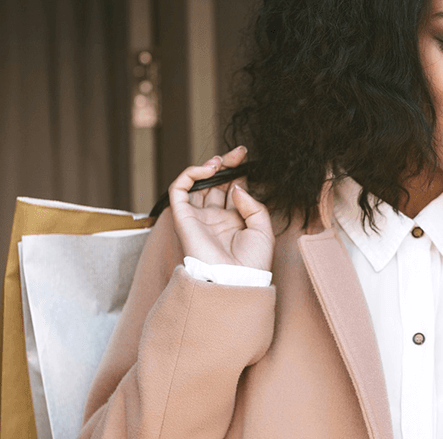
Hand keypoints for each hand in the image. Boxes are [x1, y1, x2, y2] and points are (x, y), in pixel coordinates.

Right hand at [168, 146, 273, 270]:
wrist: (236, 281)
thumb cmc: (252, 263)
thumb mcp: (264, 230)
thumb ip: (253, 205)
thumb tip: (237, 187)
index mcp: (234, 221)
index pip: (232, 188)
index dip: (237, 171)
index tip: (245, 156)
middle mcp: (215, 218)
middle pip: (216, 183)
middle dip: (225, 165)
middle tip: (237, 153)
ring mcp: (198, 218)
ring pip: (197, 184)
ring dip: (207, 167)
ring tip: (220, 161)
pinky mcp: (183, 218)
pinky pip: (178, 190)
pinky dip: (189, 175)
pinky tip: (208, 170)